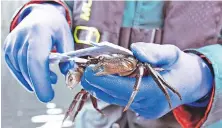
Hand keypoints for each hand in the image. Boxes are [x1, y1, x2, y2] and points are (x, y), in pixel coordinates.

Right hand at [3, 4, 73, 101]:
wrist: (40, 16)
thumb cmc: (55, 27)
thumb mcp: (66, 37)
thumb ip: (67, 56)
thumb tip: (67, 74)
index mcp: (38, 33)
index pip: (36, 61)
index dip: (41, 81)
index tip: (48, 96)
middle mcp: (21, 38)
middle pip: (27, 68)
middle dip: (39, 85)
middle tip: (49, 94)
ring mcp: (12, 43)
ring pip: (20, 70)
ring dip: (34, 80)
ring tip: (50, 79)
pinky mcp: (8, 49)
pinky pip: (15, 68)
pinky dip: (26, 76)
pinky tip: (36, 78)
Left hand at [81, 42, 212, 118]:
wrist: (190, 84)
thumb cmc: (180, 67)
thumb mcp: (172, 54)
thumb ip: (155, 52)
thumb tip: (134, 49)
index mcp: (154, 92)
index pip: (120, 88)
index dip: (101, 79)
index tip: (87, 69)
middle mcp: (146, 105)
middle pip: (113, 94)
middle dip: (96, 82)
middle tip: (84, 69)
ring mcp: (143, 110)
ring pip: (114, 98)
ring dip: (100, 85)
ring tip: (89, 72)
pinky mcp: (142, 110)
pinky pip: (119, 99)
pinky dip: (109, 89)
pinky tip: (103, 79)